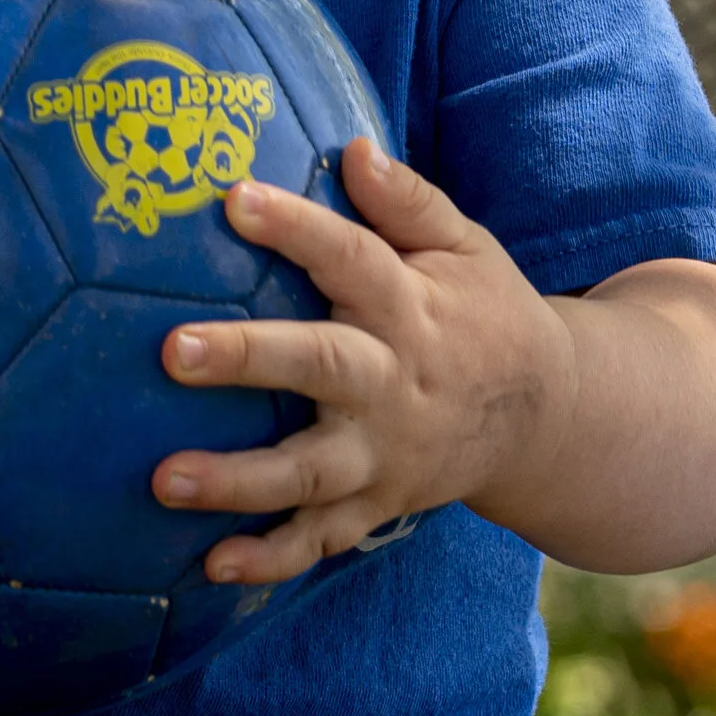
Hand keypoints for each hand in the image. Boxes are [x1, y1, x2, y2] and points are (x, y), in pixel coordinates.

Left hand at [152, 140, 569, 587]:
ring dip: (237, 481)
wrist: (550, 417)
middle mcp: (393, 383)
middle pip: (319, 367)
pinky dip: (272, 559)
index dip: (295, 228)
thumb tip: (353, 148)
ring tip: (165, 480)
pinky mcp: (378, 505)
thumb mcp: (467, 247)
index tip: (233, 199)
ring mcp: (385, 454)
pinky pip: (321, 540)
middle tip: (173, 350)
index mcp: (412, 307)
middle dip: (248, 359)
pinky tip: (212, 566)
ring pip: (308, 472)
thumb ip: (409, 202)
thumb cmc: (486, 314)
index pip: (351, 258)